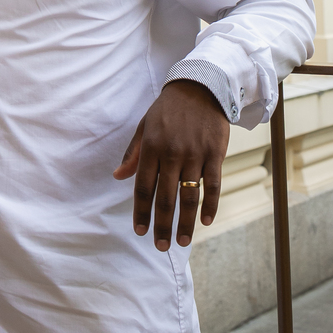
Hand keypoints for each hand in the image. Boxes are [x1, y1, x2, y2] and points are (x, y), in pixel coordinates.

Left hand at [113, 79, 229, 250]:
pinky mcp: (214, 153)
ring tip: (182, 241)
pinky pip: (213, 185)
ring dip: (186, 223)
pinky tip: (205, 221)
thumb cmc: (168, 109)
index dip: (141, 212)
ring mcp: (194, 154)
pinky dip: (210, 205)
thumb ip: (133, 153)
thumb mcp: (145, 126)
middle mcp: (172, 153)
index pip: (143, 187)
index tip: (140, 231)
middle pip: (165, 197)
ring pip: (189, 196)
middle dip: (162, 225)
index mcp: (151, 147)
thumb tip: (118, 176)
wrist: (200, 86)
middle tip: (160, 246)